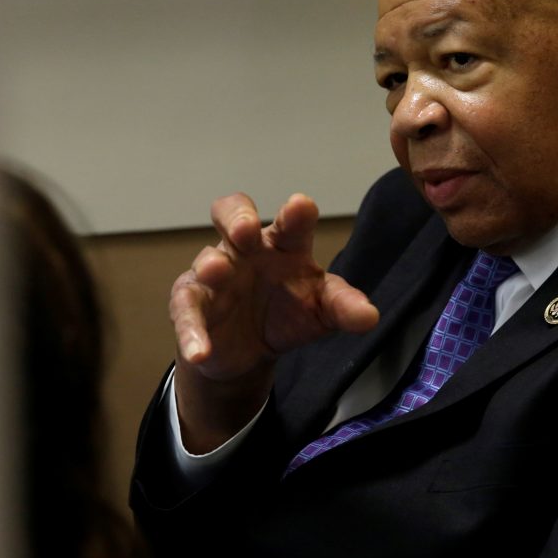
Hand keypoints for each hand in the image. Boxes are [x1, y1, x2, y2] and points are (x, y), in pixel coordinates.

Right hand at [170, 192, 378, 385]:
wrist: (252, 350)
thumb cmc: (290, 311)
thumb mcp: (322, 311)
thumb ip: (344, 307)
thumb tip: (370, 316)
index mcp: (284, 244)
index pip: (290, 222)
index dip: (295, 213)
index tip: (301, 206)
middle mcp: (246, 250)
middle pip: (233, 213)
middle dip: (237, 217)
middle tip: (246, 229)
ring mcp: (215, 273)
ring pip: (206, 260)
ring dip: (211, 265)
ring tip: (216, 271)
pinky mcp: (192, 304)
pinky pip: (187, 312)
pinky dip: (192, 332)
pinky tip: (200, 351)